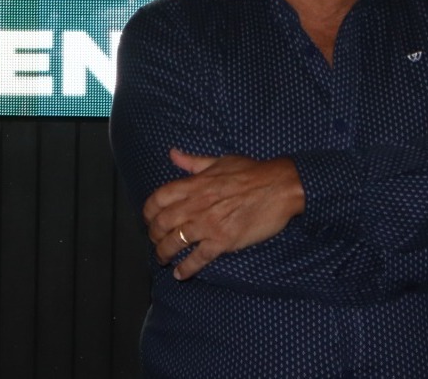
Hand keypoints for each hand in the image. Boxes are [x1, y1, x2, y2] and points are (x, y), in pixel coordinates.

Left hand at [143, 148, 304, 280]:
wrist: (279, 187)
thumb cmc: (251, 172)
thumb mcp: (218, 161)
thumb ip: (193, 162)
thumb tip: (173, 154)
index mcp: (194, 184)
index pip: (158, 199)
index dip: (148, 211)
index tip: (148, 218)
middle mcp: (196, 205)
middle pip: (162, 223)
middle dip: (153, 235)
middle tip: (155, 240)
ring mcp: (208, 224)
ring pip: (175, 242)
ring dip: (164, 253)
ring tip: (162, 258)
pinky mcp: (223, 241)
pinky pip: (198, 258)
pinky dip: (186, 268)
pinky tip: (180, 274)